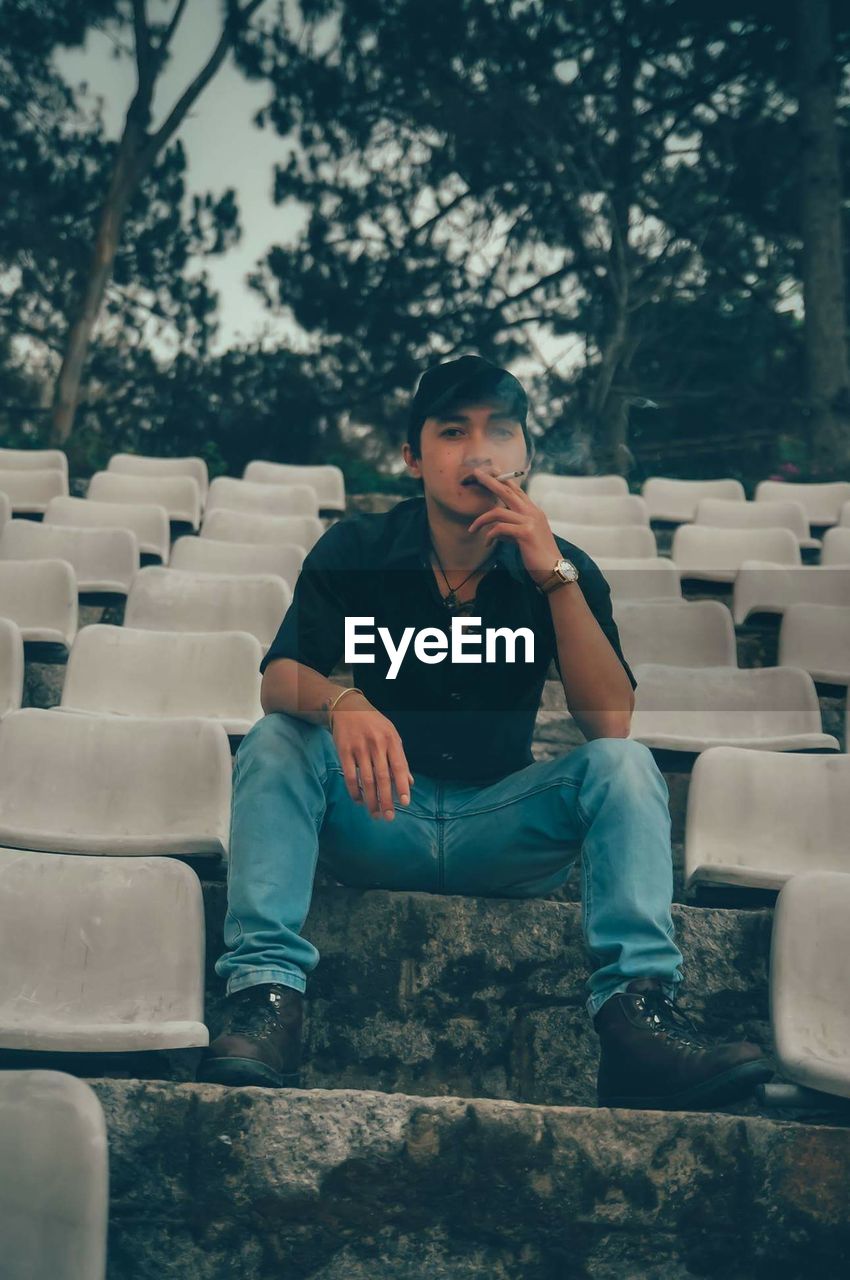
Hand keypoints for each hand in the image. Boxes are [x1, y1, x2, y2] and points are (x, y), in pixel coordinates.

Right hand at [331, 695, 413, 820]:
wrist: (347, 708)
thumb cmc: (374, 724)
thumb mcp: (391, 735)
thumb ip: (400, 758)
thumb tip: (409, 783)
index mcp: (392, 740)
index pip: (399, 767)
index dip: (402, 786)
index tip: (405, 803)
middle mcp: (377, 744)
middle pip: (383, 778)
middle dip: (386, 800)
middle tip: (389, 816)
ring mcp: (360, 748)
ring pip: (366, 780)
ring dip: (371, 800)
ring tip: (375, 813)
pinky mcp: (344, 751)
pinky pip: (350, 776)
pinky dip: (355, 791)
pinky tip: (359, 800)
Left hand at [466, 468, 561, 586]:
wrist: (553, 570)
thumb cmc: (538, 556)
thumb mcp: (524, 538)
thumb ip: (511, 529)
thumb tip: (495, 530)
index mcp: (533, 511)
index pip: (517, 490)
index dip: (503, 480)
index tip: (490, 473)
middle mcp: (532, 512)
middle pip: (507, 491)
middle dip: (490, 481)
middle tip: (476, 473)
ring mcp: (530, 521)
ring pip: (498, 512)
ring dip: (481, 520)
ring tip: (471, 529)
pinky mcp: (525, 533)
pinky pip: (499, 529)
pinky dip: (490, 536)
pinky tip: (487, 544)